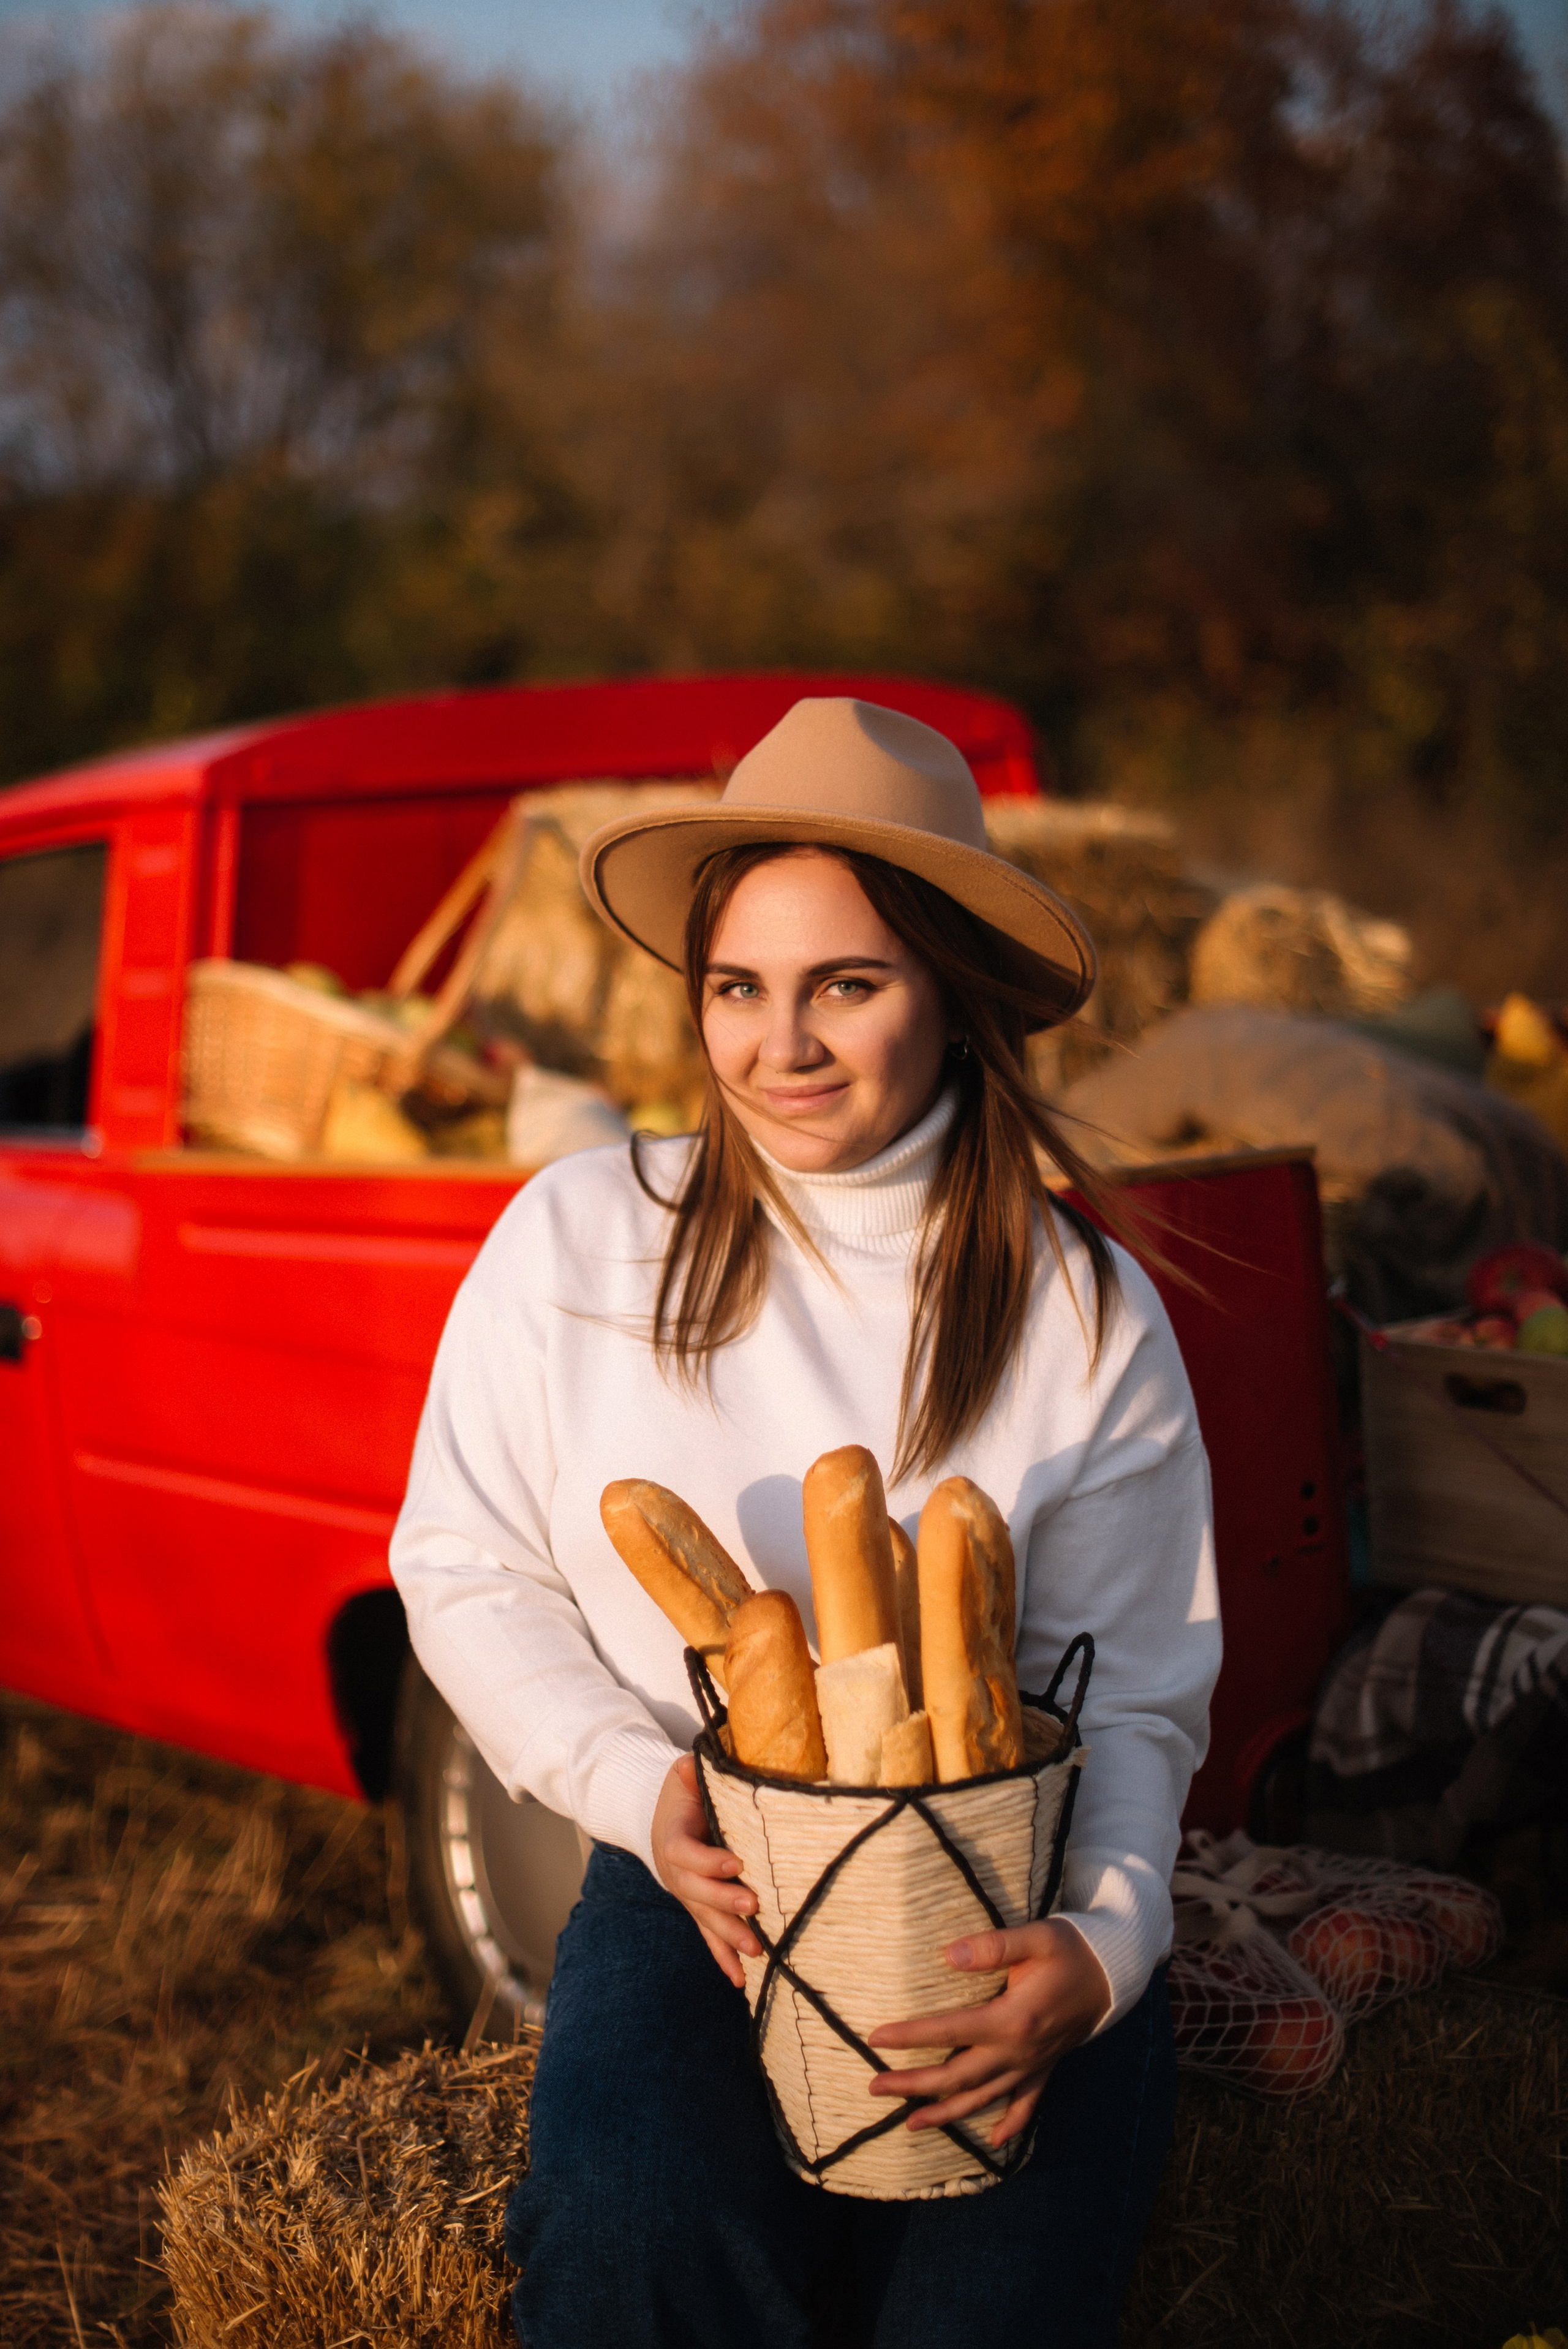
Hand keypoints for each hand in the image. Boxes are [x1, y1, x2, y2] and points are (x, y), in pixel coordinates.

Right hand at [650, 1755, 759, 1987]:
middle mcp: (677, 1873)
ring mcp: (688, 1895)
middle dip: (723, 1903)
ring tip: (755, 1951)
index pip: (686, 1853)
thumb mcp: (681, 1775)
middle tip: (753, 1907)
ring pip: (705, 1919)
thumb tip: (694, 1763)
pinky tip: (741, 1981)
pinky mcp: (699, 1909)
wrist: (664, 1820)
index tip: (737, 1863)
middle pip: (696, 1893)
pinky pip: (709, 1936)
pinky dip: (723, 1958)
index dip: (708, 1861)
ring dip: (729, 1937)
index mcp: (672, 1838)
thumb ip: (688, 1772)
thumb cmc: (681, 1795)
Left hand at [866, 1919, 1110, 2147]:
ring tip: (909, 2124)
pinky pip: (1026, 2105)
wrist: (1114, 1973)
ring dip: (945, 2113)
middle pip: (957, 2077)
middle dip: (914, 2085)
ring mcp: (1032, 2066)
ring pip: (982, 2099)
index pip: (950, 2031)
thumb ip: (992, 1946)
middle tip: (874, 2087)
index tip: (875, 2038)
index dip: (910, 2036)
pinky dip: (1010, 2125)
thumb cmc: (1071, 1950)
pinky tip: (994, 2143)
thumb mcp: (1036, 1937)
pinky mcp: (1045, 2068)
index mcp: (1012, 2019)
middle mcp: (1019, 2052)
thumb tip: (948, 1955)